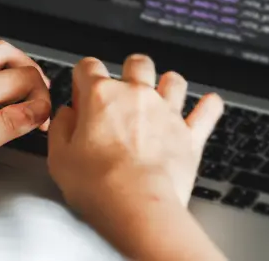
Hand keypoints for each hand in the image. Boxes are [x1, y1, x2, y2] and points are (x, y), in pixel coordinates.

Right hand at [47, 55, 225, 260]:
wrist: (138, 206)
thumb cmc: (99, 186)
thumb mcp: (59, 157)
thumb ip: (60, 128)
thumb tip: (64, 115)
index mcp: (101, 96)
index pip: (88, 66)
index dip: (83, 78)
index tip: (82, 94)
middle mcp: (136, 96)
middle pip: (137, 63)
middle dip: (129, 70)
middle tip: (123, 89)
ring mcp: (166, 112)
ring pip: (173, 79)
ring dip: (167, 84)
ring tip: (161, 95)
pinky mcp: (189, 135)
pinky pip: (207, 111)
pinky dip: (209, 106)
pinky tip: (208, 104)